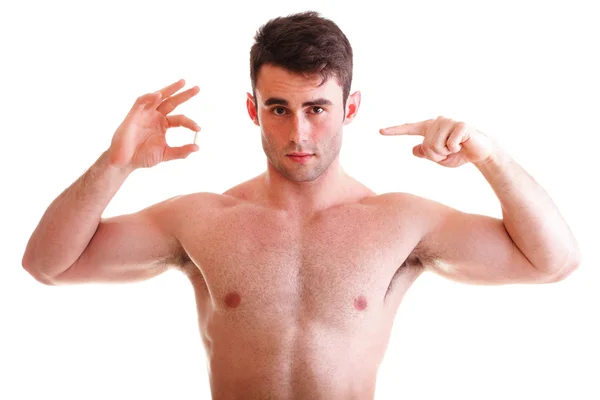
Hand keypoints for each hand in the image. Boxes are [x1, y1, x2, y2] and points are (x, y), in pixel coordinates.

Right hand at [107, 79, 200, 169]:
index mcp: (163, 124)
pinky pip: (141, 102)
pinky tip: (159, 95)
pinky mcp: (133, 115)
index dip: (190, 123)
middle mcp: (155, 116)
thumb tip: (197, 147)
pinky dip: (149, 97)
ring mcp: (145, 114)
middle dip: (184, 95)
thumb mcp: (165, 154)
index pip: (180, 119)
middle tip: (197, 88)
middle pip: (172, 102)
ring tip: (182, 83)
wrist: (125, 162)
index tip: (199, 129)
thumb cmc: (142, 157)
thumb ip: (181, 151)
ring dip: (170, 89)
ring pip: (158, 97)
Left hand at [380, 116, 495, 167]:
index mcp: (429, 128)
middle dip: (437, 155)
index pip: (409, 129)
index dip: (395, 131)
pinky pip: (449, 144)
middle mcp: (437, 122)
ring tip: (455, 149)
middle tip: (449, 152)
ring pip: (435, 145)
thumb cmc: (458, 154)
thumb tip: (414, 149)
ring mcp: (449, 121)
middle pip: (426, 146)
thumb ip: (426, 153)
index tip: (380, 131)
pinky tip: (462, 145)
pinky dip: (455, 150)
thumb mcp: (439, 158)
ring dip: (446, 153)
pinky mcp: (460, 125)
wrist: (480, 153)